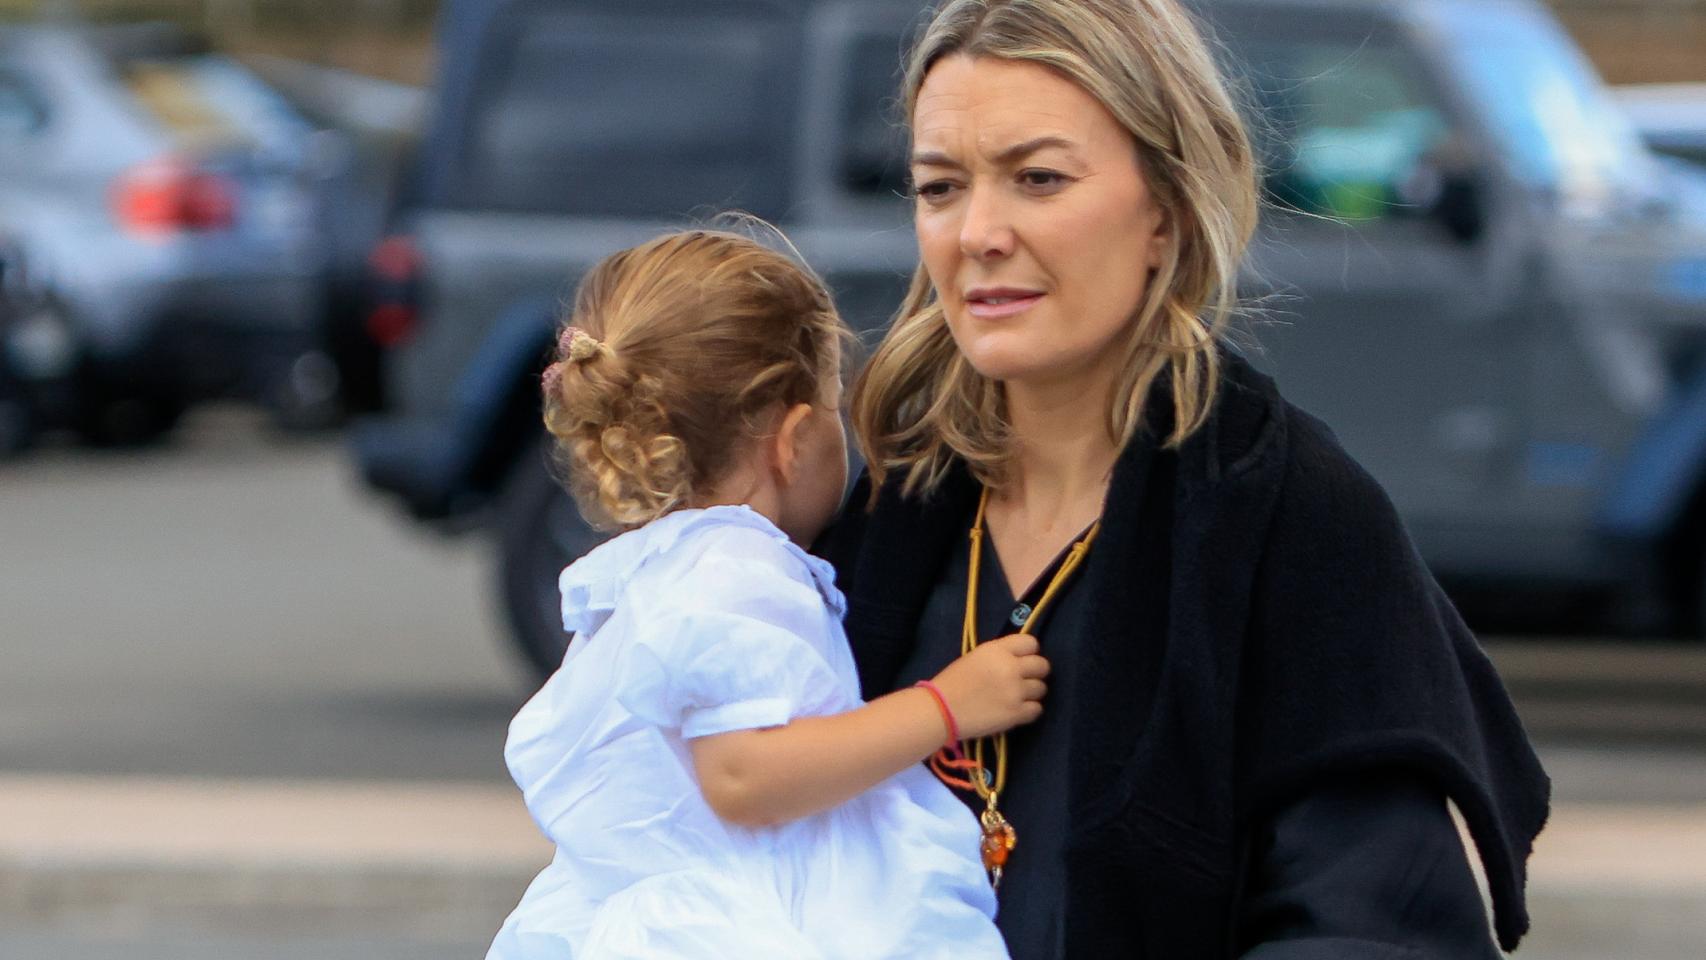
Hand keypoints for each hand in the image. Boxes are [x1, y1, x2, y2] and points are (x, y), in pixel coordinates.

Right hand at [929, 634, 1049, 739]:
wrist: (940, 710)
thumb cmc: (952, 682)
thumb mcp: (975, 657)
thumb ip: (999, 655)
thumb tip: (1019, 660)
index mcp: (998, 650)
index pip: (1031, 643)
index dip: (1029, 652)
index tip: (1022, 660)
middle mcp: (1011, 667)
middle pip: (1042, 665)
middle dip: (1035, 672)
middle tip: (1024, 680)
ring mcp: (1015, 691)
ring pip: (1041, 688)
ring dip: (1032, 693)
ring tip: (1017, 697)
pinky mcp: (1016, 713)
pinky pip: (1037, 709)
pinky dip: (1029, 710)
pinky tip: (1016, 710)